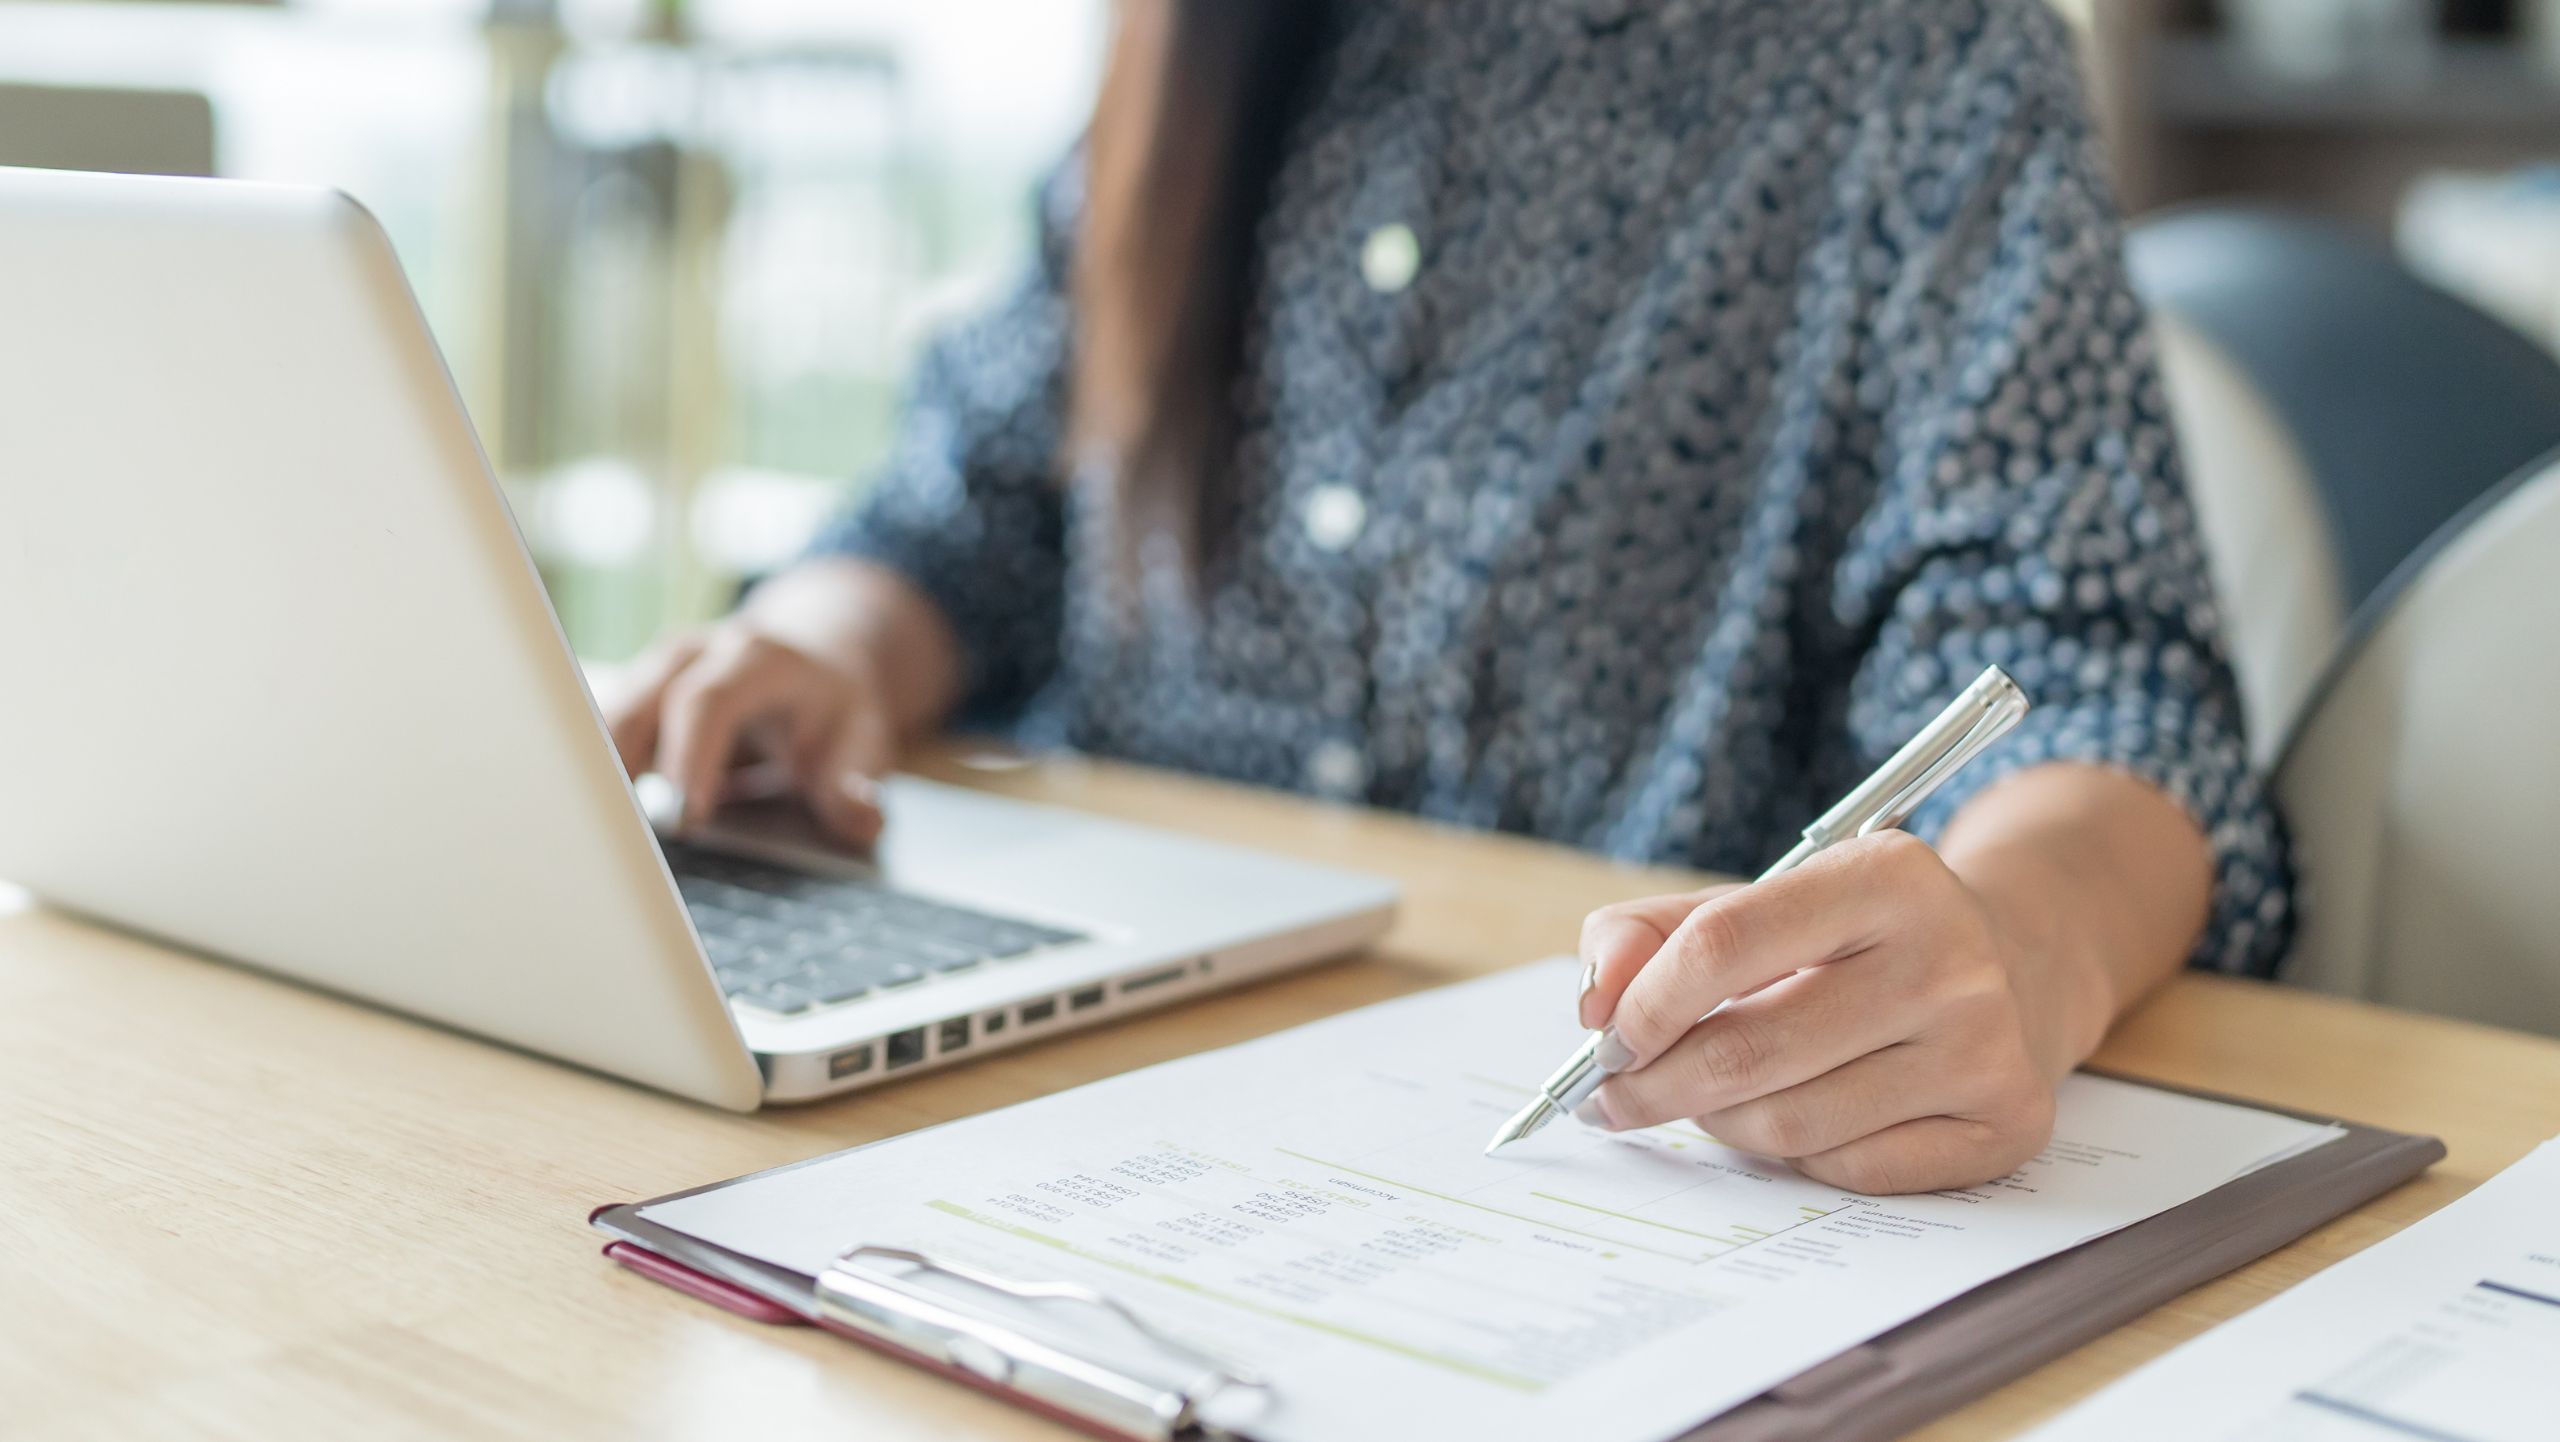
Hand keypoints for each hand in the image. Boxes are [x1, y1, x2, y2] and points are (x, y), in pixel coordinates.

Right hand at [597, 619, 896, 848]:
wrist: (814, 666)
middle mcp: (697, 654)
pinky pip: (600, 732)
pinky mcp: (635, 695)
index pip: (709, 700)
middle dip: (629, 769)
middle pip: (643, 704)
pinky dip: (596, 776)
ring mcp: (657, 671)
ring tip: (599, 838)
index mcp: (756, 658)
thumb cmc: (833, 711)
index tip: (687, 815)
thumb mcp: (861, 742)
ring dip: (601, 775)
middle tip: (624, 838)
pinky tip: (594, 824)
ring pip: (609, 717)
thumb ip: (856, 786)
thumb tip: (862, 819)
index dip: (691, 756)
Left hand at [1574, 831, 2083, 1194]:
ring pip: (1791, 1123)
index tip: (1608, 1040)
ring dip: (1720, 1123)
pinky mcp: (2006, 1124)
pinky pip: (1849, 1169)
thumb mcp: (1758, 901)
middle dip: (1656, 1085)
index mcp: (1886, 876)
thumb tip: (1597, 1002)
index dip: (1645, 1004)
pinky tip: (1788, 1121)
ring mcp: (1985, 1047)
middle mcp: (1949, 959)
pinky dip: (1793, 1155)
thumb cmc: (1851, 940)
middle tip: (1616, 1098)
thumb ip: (1650, 932)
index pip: (1724, 943)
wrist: (2014, 965)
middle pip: (1749, 1051)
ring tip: (1706, 1102)